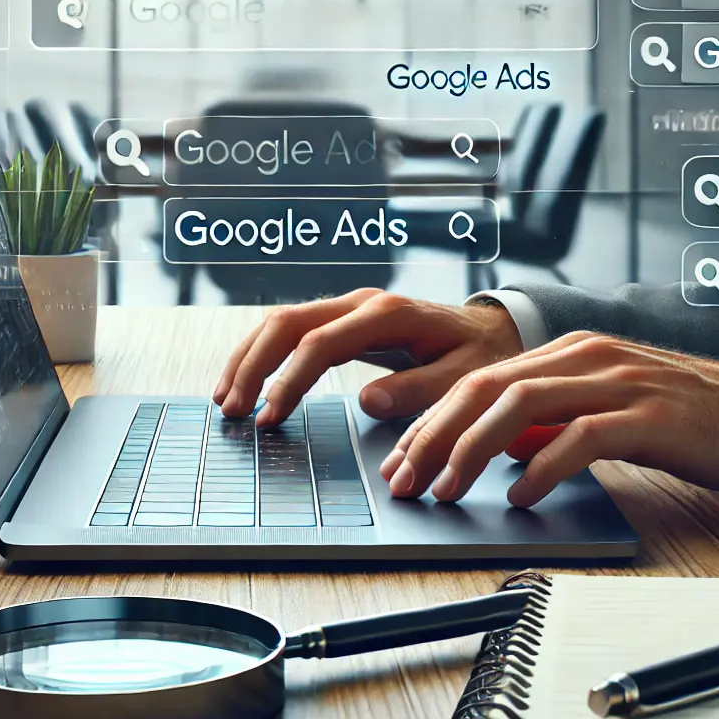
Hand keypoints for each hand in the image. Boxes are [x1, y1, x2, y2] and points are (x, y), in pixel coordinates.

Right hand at [213, 289, 523, 426]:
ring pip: (281, 322)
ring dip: (249, 359)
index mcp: (388, 315)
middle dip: (253, 367)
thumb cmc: (480, 355)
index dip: (289, 380)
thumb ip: (419, 390)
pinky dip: (263, 354)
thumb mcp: (464, 377)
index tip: (269, 416)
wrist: (492, 329)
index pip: (321, 345)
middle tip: (233, 411)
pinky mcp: (343, 319)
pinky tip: (247, 381)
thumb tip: (367, 401)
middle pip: (288, 325)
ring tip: (227, 400)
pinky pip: (292, 330)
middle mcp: (361, 303)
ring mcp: (349, 307)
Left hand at [378, 332, 718, 507]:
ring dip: (474, 451)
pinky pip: (581, 437)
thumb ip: (550, 422)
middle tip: (408, 481)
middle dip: (436, 436)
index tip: (401, 460)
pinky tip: (521, 495)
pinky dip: (542, 466)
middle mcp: (588, 356)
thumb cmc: (683, 420)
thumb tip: (494, 450)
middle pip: (487, 387)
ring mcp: (620, 382)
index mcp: (570, 350)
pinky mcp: (651, 416)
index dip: (431, 419)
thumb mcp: (603, 413)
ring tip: (451, 490)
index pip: (480, 378)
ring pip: (522, 404)